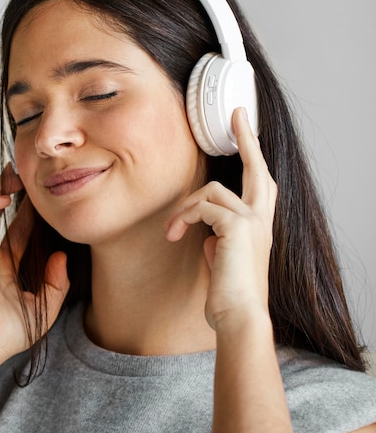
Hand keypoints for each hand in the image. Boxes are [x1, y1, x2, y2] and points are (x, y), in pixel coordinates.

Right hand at [0, 165, 68, 365]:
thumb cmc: (9, 332)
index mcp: (7, 267)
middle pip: (1, 214)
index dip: (30, 213)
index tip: (45, 199)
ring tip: (16, 176)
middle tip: (28, 176)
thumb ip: (57, 281)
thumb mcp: (46, 306)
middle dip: (13, 193)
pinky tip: (4, 198)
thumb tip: (61, 256)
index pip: (19, 231)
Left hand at [166, 108, 276, 329]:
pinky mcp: (236, 226)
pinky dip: (183, 218)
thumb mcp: (225, 259)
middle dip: (247, 138)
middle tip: (238, 116)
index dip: (254, 154)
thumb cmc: (230, 294)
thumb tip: (207, 234)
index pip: (261, 182)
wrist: (239, 316)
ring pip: (210, 191)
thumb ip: (220, 240)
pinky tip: (175, 236)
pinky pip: (201, 208)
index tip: (246, 127)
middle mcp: (261, 218)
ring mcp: (251, 220)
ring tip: (172, 231)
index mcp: (260, 225)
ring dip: (184, 209)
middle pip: (257, 168)